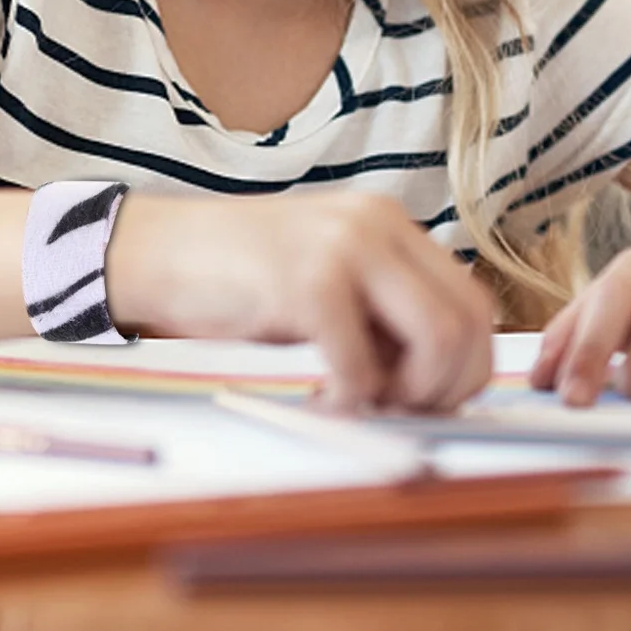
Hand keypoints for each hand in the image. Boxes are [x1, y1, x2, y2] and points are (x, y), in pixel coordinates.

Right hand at [108, 190, 495, 412]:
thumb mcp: (326, 275)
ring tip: (359, 399)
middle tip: (398, 408)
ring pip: (437, 340)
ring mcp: (344, 249)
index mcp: (388, 222)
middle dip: (447, 388)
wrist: (157, 252)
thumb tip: (441, 375)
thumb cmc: (238, 276)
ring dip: (408, 394)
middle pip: (468, 323)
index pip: (473, 301)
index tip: (425, 397)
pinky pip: (363, 367)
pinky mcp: (308, 285)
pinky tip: (319, 396)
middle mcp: (376, 225)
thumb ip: (382, 307)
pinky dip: (349, 400)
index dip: (465, 366)